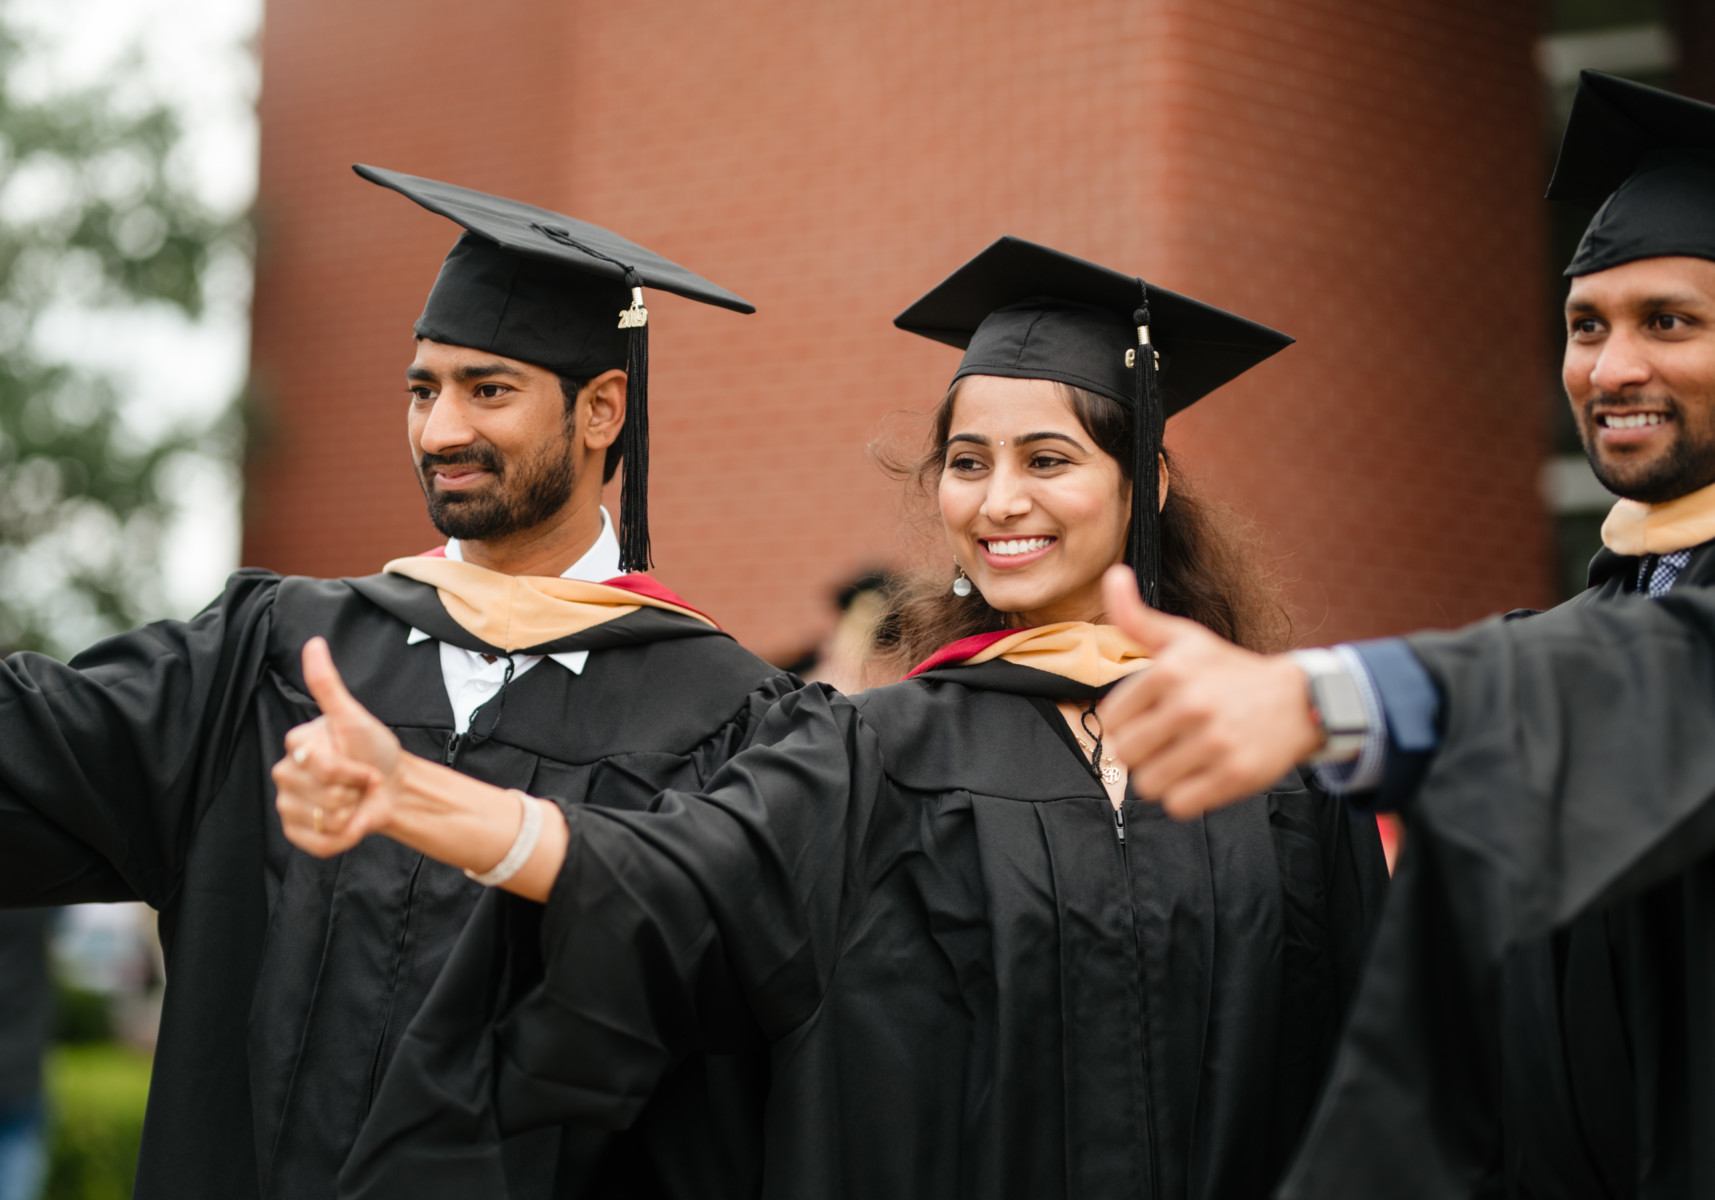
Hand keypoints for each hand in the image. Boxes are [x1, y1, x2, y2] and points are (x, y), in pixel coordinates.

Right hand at [272, 637, 403, 856]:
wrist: (391, 786)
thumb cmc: (373, 750)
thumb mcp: (354, 717)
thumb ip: (328, 685)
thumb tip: (314, 643)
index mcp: (296, 744)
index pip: (325, 768)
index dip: (355, 771)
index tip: (365, 764)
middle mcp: (285, 772)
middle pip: (326, 796)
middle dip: (355, 791)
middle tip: (360, 781)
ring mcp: (287, 804)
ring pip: (325, 821)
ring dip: (353, 814)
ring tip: (355, 799)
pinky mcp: (296, 832)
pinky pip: (320, 844)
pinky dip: (346, 838)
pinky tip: (352, 822)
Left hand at [1097, 566, 1322, 817]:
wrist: (1298, 700)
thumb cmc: (1228, 671)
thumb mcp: (1184, 638)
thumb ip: (1136, 616)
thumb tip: (1113, 574)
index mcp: (1169, 671)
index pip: (1112, 721)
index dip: (1127, 723)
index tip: (1152, 716)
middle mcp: (1191, 704)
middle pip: (1126, 755)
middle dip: (1143, 753)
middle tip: (1169, 741)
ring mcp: (1215, 741)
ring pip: (1148, 785)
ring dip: (1163, 778)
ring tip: (1186, 758)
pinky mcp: (1235, 775)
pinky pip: (1179, 806)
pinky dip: (1186, 797)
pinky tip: (1202, 776)